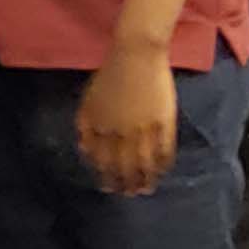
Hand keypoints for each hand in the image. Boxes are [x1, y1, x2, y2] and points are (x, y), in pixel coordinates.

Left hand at [78, 37, 177, 195]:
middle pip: (123, 167)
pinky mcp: (164, 123)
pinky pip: (164, 151)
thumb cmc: (109, 74)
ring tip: (145, 190)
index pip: (103, 161)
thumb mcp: (88, 100)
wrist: (136, 55)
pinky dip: (163, 165)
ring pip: (144, 164)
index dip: (106, 176)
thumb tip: (84, 150)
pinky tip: (161, 171)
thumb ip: (85, 126)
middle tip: (128, 194)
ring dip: (144, 180)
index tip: (108, 187)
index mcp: (101, 128)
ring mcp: (144, 130)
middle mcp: (121, 134)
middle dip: (125, 184)